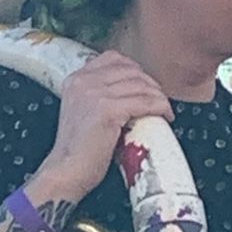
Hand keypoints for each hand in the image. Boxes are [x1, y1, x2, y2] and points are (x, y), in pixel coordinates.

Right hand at [32, 51, 172, 205]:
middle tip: (159, 99)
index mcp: (75, 79)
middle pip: (130, 70)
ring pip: (140, 85)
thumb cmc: (77, 151)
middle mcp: (83, 82)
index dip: (135, 70)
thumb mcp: (82, 112)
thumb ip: (98, 96)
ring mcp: (95, 94)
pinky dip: (160, 107)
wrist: (66, 172)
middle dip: (150, 83)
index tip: (145, 84)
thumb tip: (130, 92)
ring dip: (158, 96)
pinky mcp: (107, 109)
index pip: (113, 59)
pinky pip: (145, 101)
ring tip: (164, 109)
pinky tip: (165, 116)